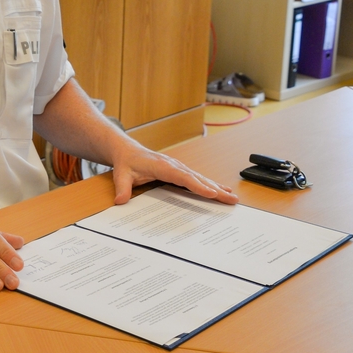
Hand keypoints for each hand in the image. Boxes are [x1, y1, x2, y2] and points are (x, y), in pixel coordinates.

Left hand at [110, 144, 237, 205]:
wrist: (127, 151)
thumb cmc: (126, 163)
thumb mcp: (121, 175)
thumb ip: (122, 188)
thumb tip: (120, 201)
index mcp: (162, 166)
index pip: (183, 177)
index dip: (198, 186)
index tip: (212, 193)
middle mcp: (174, 165)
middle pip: (198, 178)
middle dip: (216, 189)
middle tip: (231, 199)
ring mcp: (178, 167)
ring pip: (200, 178)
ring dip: (217, 187)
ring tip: (232, 197)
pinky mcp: (179, 170)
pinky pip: (196, 178)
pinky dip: (210, 184)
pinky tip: (221, 190)